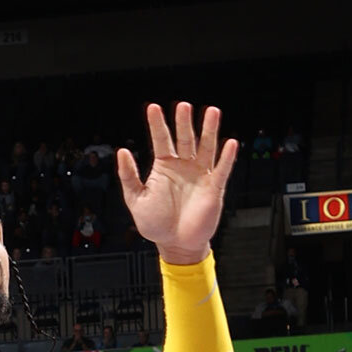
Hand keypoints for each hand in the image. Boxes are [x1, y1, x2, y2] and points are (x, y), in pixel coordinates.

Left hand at [116, 103, 238, 264]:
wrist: (175, 244)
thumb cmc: (155, 224)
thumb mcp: (136, 199)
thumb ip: (129, 176)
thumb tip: (121, 151)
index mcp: (163, 166)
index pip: (161, 140)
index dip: (157, 124)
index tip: (153, 108)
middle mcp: (183, 166)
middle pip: (184, 139)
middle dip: (184, 122)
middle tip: (183, 106)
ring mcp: (199, 175)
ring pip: (206, 147)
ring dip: (209, 130)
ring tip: (212, 112)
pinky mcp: (213, 188)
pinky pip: (221, 169)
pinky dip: (226, 156)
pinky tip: (230, 142)